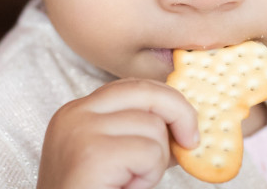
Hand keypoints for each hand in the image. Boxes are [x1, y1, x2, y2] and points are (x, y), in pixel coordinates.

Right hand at [37, 78, 199, 188]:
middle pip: (145, 91)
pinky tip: (126, 187)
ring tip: (131, 182)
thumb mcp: (116, 159)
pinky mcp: (93, 153)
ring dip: (155, 161)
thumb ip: (141, 136)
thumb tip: (184, 126)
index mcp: (77, 112)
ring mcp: (82, 130)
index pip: (131, 87)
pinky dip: (149, 176)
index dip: (165, 101)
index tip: (186, 126)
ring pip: (153, 126)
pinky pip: (149, 152)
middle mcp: (75, 113)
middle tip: (191, 142)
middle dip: (179, 113)